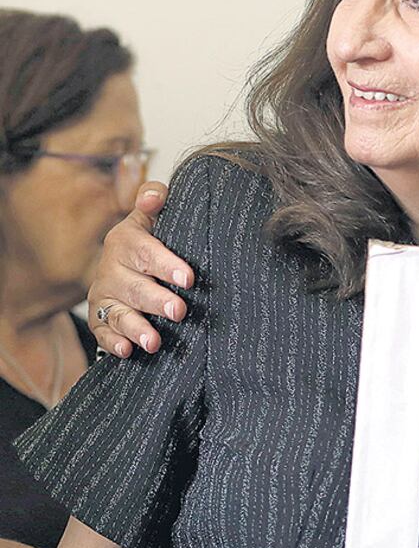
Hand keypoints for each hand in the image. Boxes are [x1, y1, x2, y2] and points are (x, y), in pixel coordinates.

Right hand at [88, 182, 194, 357]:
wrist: (129, 261)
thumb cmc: (151, 239)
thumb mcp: (153, 216)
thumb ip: (155, 200)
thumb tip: (154, 195)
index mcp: (125, 241)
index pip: (145, 252)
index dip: (166, 265)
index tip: (189, 278)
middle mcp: (111, 269)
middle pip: (134, 287)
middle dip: (157, 300)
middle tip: (179, 311)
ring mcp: (105, 295)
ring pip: (119, 313)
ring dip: (136, 328)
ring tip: (154, 341)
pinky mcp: (100, 318)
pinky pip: (104, 332)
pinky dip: (113, 343)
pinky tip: (128, 351)